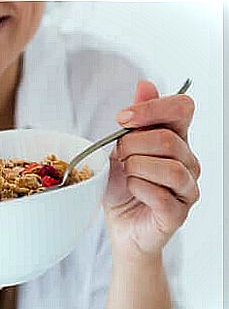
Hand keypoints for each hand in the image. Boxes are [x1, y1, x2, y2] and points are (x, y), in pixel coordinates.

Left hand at [103, 81, 200, 264]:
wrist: (120, 224)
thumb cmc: (121, 186)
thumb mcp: (121, 148)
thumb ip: (136, 119)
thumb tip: (144, 84)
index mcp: (176, 139)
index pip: (182, 108)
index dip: (152, 109)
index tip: (122, 119)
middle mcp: (188, 161)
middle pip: (167, 139)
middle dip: (131, 146)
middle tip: (119, 157)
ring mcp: (187, 188)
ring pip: (168, 167)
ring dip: (136, 169)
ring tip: (127, 175)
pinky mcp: (178, 212)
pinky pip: (160, 195)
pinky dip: (138, 189)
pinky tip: (132, 191)